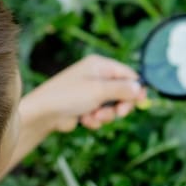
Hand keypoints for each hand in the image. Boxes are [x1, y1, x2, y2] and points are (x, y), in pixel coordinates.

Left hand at [24, 54, 146, 131]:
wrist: (43, 113)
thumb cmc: (68, 96)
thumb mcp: (99, 91)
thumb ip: (122, 89)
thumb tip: (140, 88)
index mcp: (99, 65)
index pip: (127, 74)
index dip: (136, 88)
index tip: (142, 102)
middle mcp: (96, 76)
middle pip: (122, 92)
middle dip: (120, 105)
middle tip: (119, 114)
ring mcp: (90, 92)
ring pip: (111, 107)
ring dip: (106, 115)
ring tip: (93, 117)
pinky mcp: (85, 106)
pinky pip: (100, 115)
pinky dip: (95, 120)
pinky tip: (84, 120)